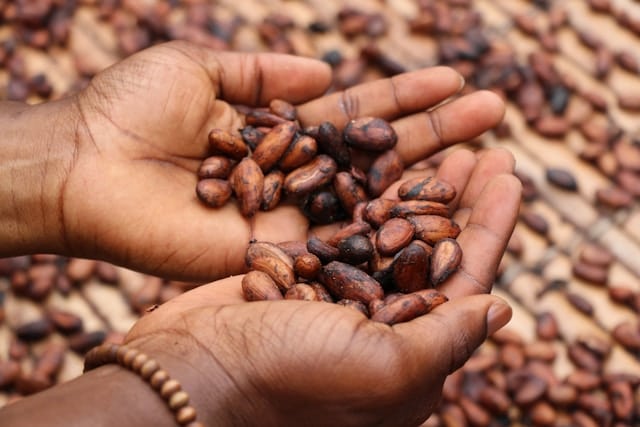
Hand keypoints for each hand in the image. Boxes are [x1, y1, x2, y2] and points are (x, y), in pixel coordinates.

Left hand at [53, 40, 503, 280]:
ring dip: (428, 178)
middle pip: (377, 156)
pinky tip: (437, 215)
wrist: (82, 167)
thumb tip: (325, 72)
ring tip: (487, 153)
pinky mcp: (275, 252)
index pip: (357, 114)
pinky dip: (386, 230)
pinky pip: (338, 240)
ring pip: (371, 199)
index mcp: (279, 129)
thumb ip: (264, 72)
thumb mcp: (198, 67)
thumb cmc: (129, 109)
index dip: (405, 97)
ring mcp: (290, 215)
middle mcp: (295, 175)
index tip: (454, 78)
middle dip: (436, 132)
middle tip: (494, 111)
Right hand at [124, 147, 520, 426]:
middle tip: (483, 151)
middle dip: (461, 201)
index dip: (492, 227)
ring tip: (443, 150)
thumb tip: (500, 307)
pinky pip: (348, 229)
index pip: (468, 283)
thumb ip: (446, 340)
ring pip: (393, 234)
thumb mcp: (385, 370)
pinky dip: (369, 196)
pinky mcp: (302, 276)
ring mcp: (339, 299)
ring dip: (419, 191)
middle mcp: (380, 329)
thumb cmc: (290, 380)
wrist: (194, 373)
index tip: (510, 176)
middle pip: (434, 252)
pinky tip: (382, 166)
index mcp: (411, 358)